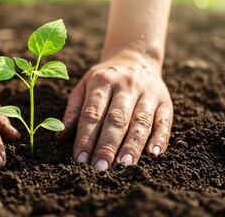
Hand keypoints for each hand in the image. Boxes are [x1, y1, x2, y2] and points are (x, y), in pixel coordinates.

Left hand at [55, 49, 172, 170]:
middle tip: (100, 167)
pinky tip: (153, 154)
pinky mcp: (166, 101)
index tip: (80, 159)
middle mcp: (127, 85)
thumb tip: (59, 137)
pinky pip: (164, 121)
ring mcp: (149, 93)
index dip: (86, 137)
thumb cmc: (105, 79)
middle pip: (117, 119)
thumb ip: (74, 111)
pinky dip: (160, 138)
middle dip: (108, 145)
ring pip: (141, 121)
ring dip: (133, 145)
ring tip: (124, 164)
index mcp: (102, 81)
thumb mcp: (84, 86)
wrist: (136, 58)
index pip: (92, 113)